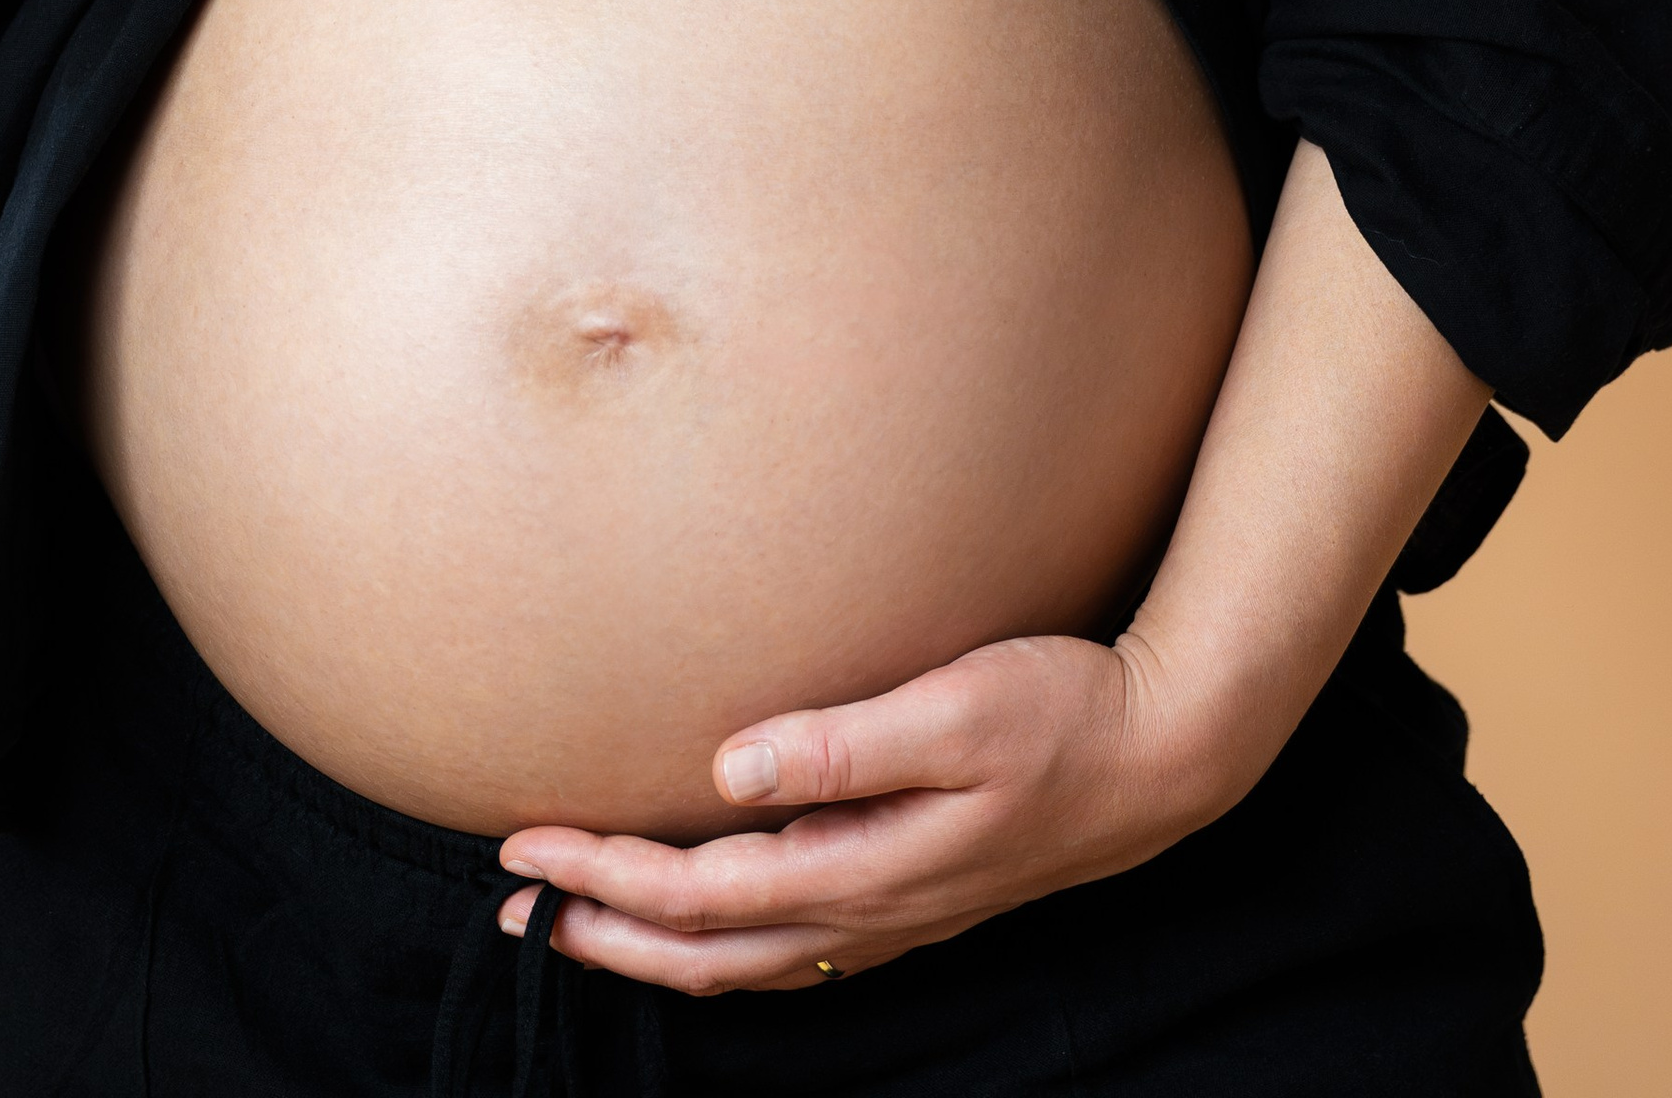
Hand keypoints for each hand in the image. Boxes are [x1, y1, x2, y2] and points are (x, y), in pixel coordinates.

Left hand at [494, 630, 1239, 992]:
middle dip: (600, 928)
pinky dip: (718, 942)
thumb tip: (731, 765)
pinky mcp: (910, 896)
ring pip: (742, 961)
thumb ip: (845, 744)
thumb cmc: (1061, 716)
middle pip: (704, 951)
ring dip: (649, 945)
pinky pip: (787, 948)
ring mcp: (891, 914)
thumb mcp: (959, 709)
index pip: (700, 891)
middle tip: (511, 901)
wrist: (1160, 759)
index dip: (603, 874)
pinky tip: (700, 918)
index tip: (524, 842)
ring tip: (574, 918)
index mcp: (864, 869)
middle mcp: (868, 912)